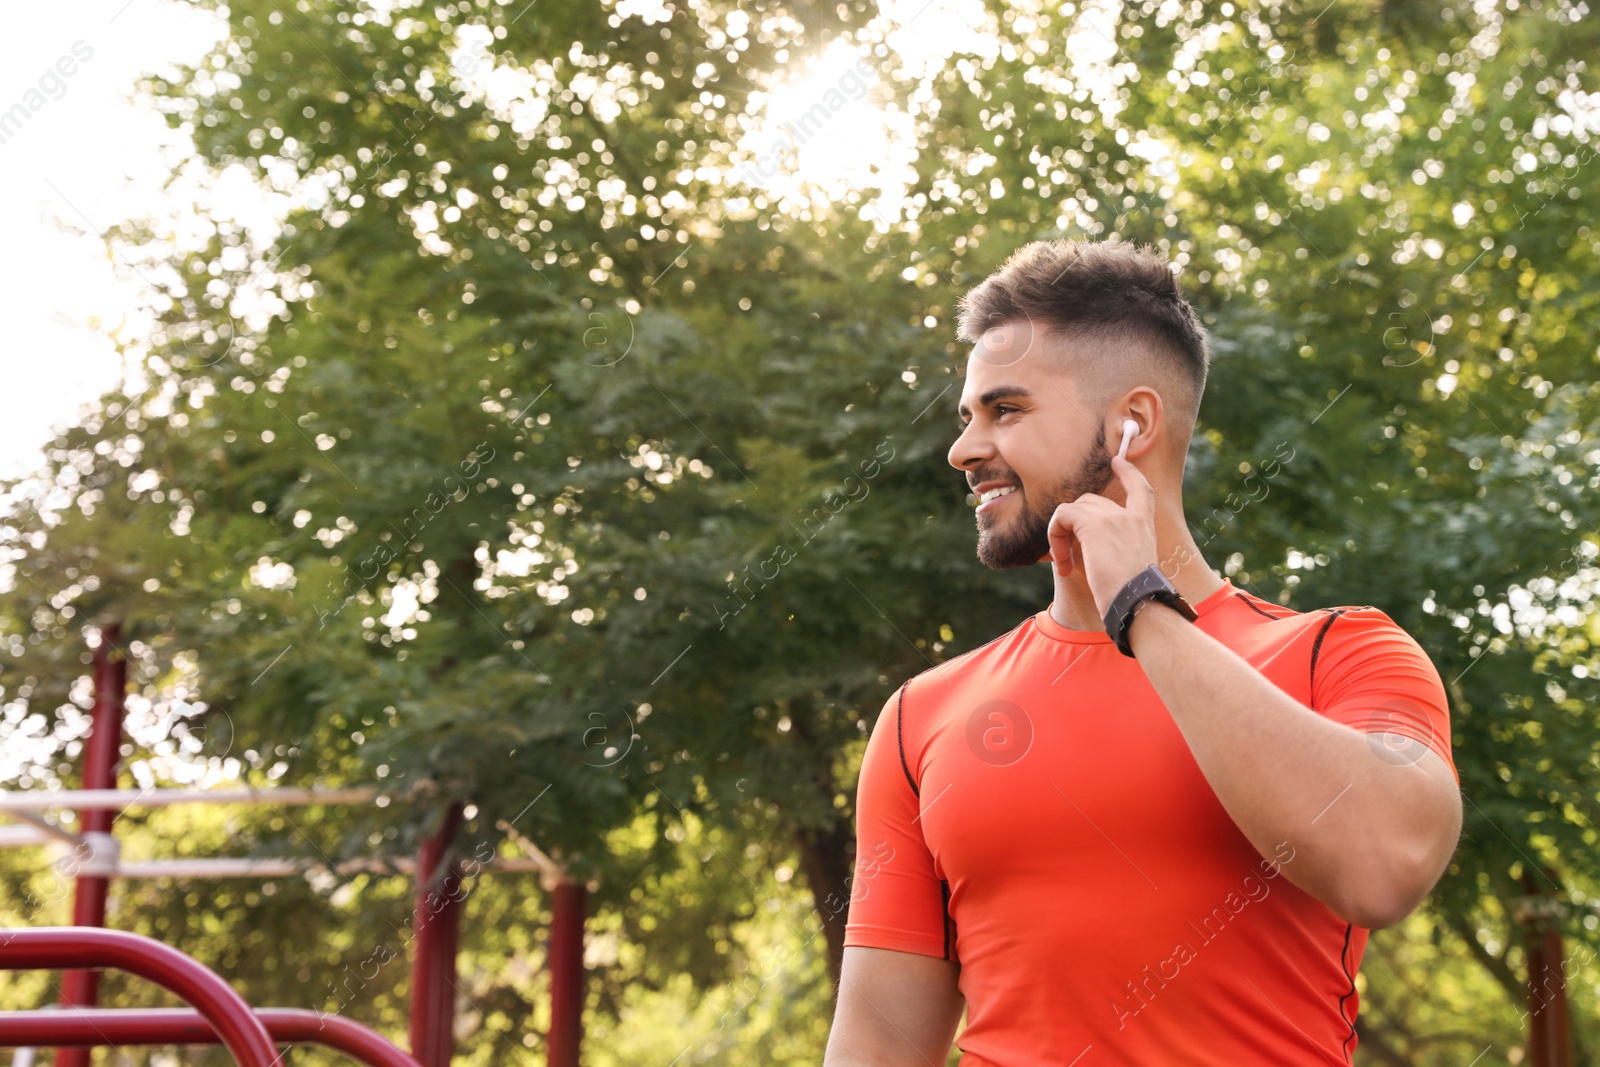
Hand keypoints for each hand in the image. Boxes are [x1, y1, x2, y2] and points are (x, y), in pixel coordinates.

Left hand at [1046, 453, 1159, 618]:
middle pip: (1091, 502)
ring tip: (1065, 565)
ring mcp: (1112, 517)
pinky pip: (1062, 516)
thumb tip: (1091, 551)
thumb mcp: (1131, 569)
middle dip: (1073, 526)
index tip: (1117, 461)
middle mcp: (1131, 516)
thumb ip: (1117, 551)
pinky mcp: (1093, 524)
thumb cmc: (1133, 597)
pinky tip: (1062, 564)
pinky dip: (1054, 537)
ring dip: (1061, 536)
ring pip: (1073, 510)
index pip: (1141, 489)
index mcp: (1144, 525)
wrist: (1137, 603)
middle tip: (1068, 558)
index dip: (1128, 473)